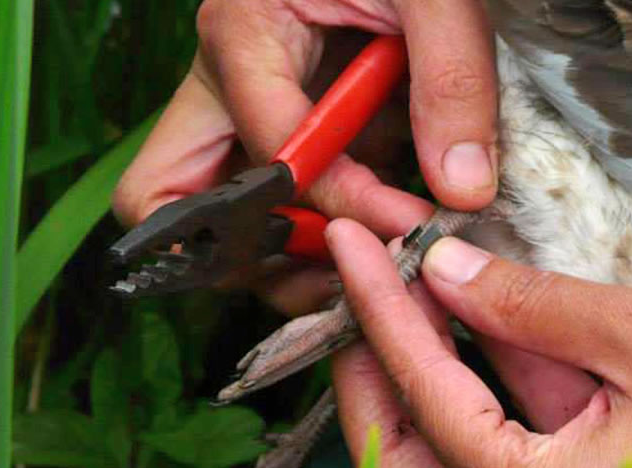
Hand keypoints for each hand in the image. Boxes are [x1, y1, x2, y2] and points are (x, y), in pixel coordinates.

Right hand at [112, 0, 498, 314]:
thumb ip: (452, 82)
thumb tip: (460, 190)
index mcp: (243, 34)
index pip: (271, 152)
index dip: (342, 201)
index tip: (411, 223)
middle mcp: (222, 80)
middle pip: (171, 197)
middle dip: (243, 253)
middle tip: (335, 269)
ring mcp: (240, 108)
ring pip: (213, 213)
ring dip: (279, 257)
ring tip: (365, 264)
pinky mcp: (275, 124)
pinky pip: (267, 201)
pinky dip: (312, 233)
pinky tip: (374, 231)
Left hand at [326, 219, 631, 467]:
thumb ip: (526, 304)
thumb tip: (442, 269)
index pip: (423, 396)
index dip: (381, 311)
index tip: (355, 249)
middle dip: (371, 380)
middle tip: (364, 299)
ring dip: (420, 392)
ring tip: (408, 306)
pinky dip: (480, 408)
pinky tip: (477, 340)